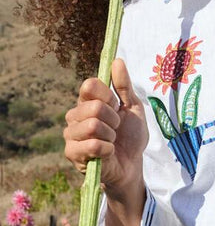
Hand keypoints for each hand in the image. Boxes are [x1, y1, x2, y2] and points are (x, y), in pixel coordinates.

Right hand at [64, 58, 147, 192]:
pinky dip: (107, 149)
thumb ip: (124, 85)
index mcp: (87, 102)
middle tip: (116, 128)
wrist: (132, 164)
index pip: (89, 85)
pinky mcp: (72, 154)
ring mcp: (71, 135)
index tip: (116, 106)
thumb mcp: (133, 107)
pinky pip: (93, 145)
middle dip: (113, 119)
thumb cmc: (131, 136)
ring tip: (112, 140)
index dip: (108, 96)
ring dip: (110, 135)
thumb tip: (117, 60)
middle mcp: (74, 116)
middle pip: (93, 107)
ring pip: (92, 125)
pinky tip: (108, 153)